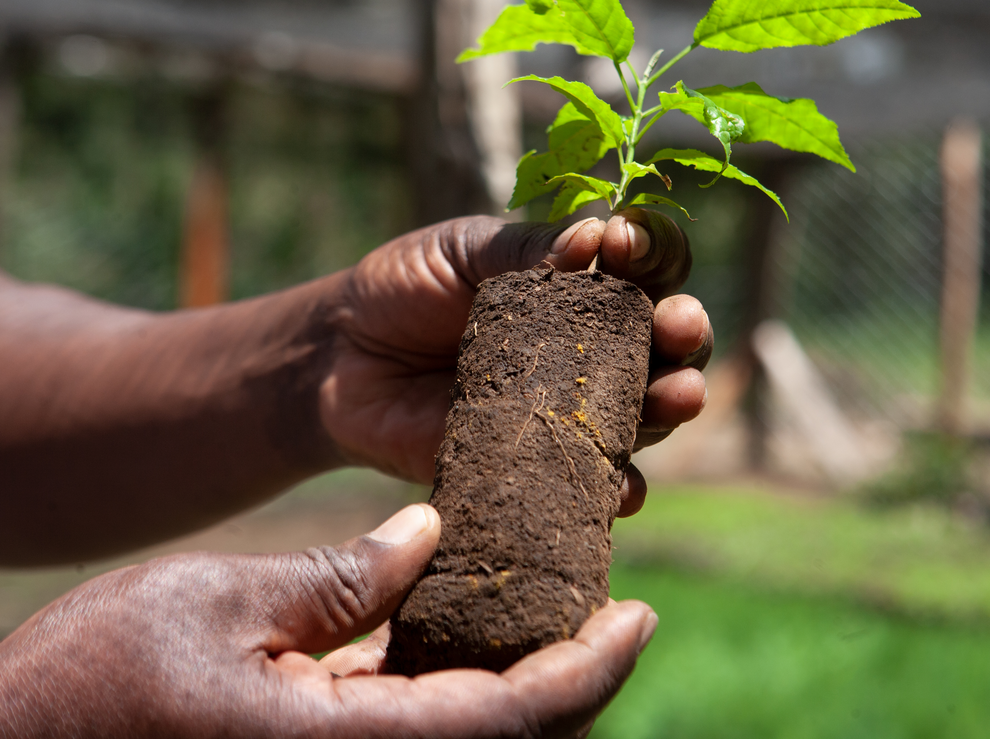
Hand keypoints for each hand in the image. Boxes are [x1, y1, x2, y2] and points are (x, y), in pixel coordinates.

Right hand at [0, 505, 656, 738]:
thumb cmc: (87, 687)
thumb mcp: (213, 604)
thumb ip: (337, 580)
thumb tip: (429, 535)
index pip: (515, 720)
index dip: (591, 669)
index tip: (639, 613)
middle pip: (512, 737)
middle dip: (571, 675)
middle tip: (607, 597)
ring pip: (469, 734)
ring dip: (519, 675)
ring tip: (549, 593)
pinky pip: (414, 728)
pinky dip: (453, 679)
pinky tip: (458, 618)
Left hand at [320, 210, 711, 512]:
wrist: (339, 359)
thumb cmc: (406, 288)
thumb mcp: (463, 252)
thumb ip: (526, 250)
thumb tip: (596, 239)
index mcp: (582, 286)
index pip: (643, 268)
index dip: (650, 255)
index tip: (626, 246)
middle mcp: (592, 350)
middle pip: (665, 345)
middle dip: (685, 334)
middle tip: (679, 325)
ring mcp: (571, 411)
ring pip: (645, 413)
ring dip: (670, 405)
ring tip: (678, 395)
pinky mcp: (538, 466)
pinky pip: (592, 485)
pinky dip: (616, 488)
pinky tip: (621, 485)